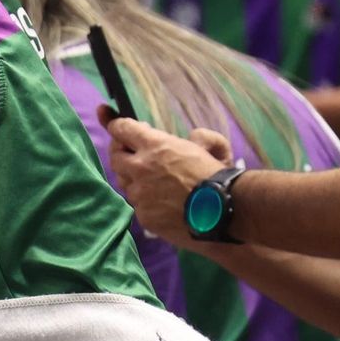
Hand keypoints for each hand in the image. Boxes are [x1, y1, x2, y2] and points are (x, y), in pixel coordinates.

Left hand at [100, 112, 231, 244]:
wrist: (224, 211)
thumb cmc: (218, 176)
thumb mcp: (210, 145)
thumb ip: (196, 137)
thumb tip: (191, 139)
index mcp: (155, 146)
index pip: (122, 129)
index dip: (118, 126)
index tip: (116, 125)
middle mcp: (140, 168)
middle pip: (115, 157)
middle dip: (120, 152)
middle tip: (129, 151)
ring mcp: (139, 193)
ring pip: (125, 183)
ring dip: (134, 178)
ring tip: (151, 179)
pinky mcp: (143, 215)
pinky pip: (138, 205)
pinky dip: (146, 201)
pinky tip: (161, 202)